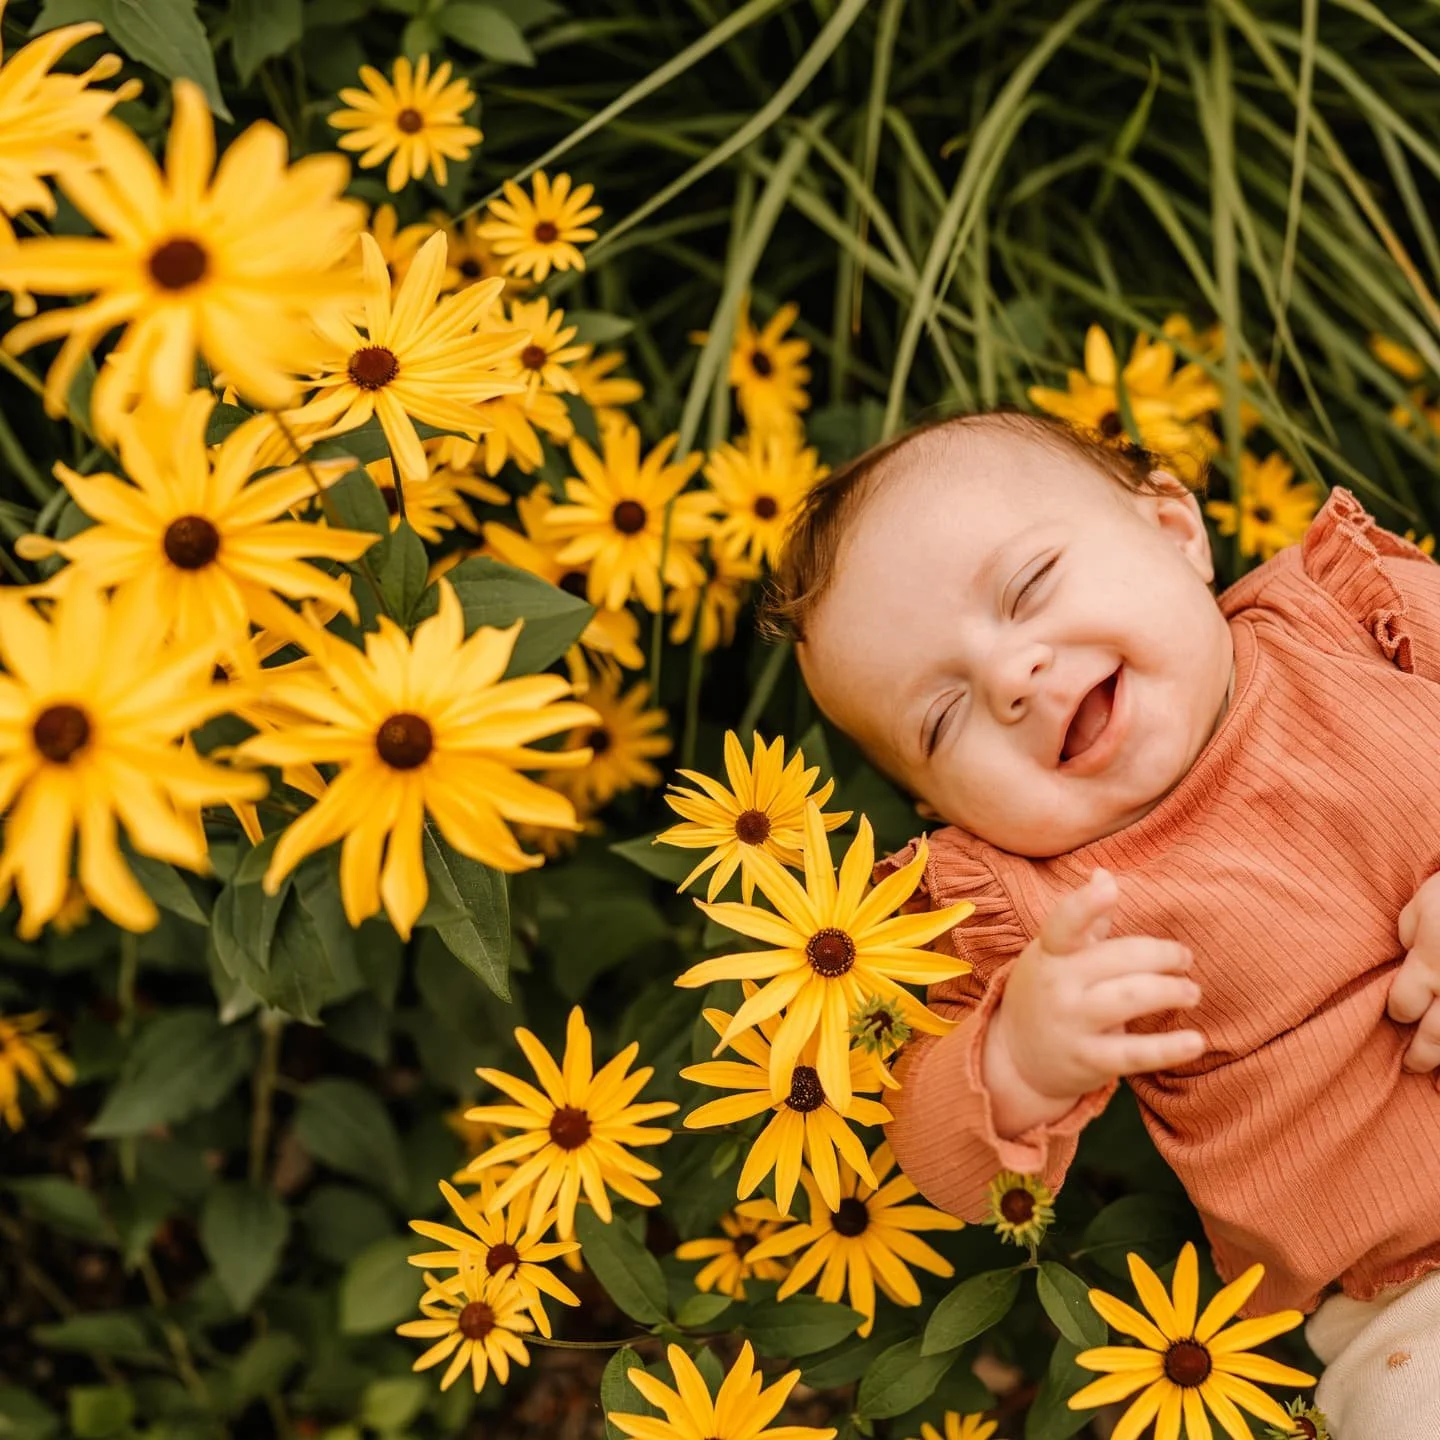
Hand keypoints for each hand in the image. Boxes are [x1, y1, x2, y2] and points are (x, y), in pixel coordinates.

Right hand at [984, 868, 1205, 1133]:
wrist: (1015, 1057)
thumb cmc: (1046, 993)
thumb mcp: (1054, 956)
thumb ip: (1084, 921)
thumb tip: (1103, 874)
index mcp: (1050, 953)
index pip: (1064, 924)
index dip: (1085, 904)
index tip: (1110, 886)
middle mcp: (1057, 986)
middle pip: (1118, 959)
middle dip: (1161, 955)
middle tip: (1184, 958)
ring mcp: (1072, 1024)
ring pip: (1130, 999)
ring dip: (1170, 991)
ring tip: (1191, 992)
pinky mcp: (1089, 1061)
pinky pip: (1134, 1054)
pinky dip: (1169, 1048)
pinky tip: (1196, 1041)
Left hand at [1388, 872, 1439, 1071]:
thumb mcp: (1425, 900)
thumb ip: (1411, 930)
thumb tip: (1408, 950)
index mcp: (1430, 964)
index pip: (1403, 1006)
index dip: (1399, 1011)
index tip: (1400, 1012)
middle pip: (1436, 1037)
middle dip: (1421, 1055)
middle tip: (1410, 1065)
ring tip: (1438, 1082)